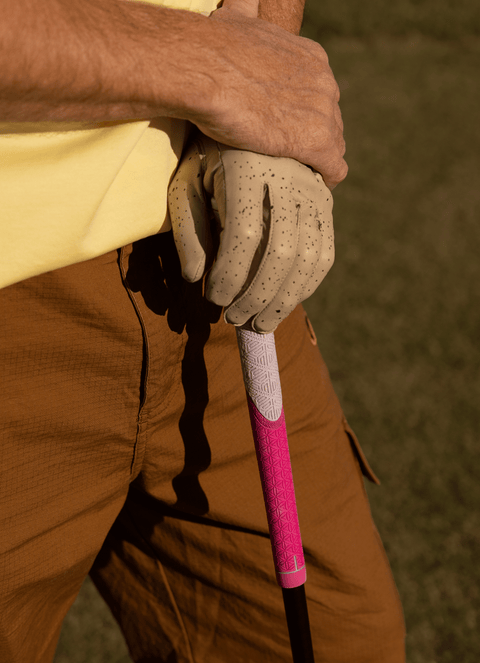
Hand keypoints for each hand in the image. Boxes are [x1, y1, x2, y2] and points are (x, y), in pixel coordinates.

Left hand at [167, 127, 333, 333]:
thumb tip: (195, 278)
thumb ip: (187, 229)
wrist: (254, 114)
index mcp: (248, 167)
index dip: (230, 276)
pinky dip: (306, 286)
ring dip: (284, 301)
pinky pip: (324, 254)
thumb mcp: (186, 183)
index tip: (214, 299)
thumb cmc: (208, 156)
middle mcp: (288, 176)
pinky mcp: (326, 202)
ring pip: (308, 258)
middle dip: (257, 297)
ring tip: (259, 323)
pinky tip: (284, 303)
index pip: (244, 236)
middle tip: (235, 319)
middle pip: (281, 253)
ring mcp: (313, 189)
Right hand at [190, 0, 346, 190]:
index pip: (320, 94)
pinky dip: (326, 178)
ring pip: (333, 145)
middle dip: (312, 136)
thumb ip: (248, 10)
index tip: (288, 126)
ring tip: (296, 172)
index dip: (305, 113)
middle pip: (330, 120)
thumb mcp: (237, 18)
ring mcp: (323, 113)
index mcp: (311, 58)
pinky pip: (333, 168)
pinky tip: (315, 184)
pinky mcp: (315, 142)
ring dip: (316, 159)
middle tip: (287, 152)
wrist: (204, 69)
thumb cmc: (215, 47)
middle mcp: (324, 83)